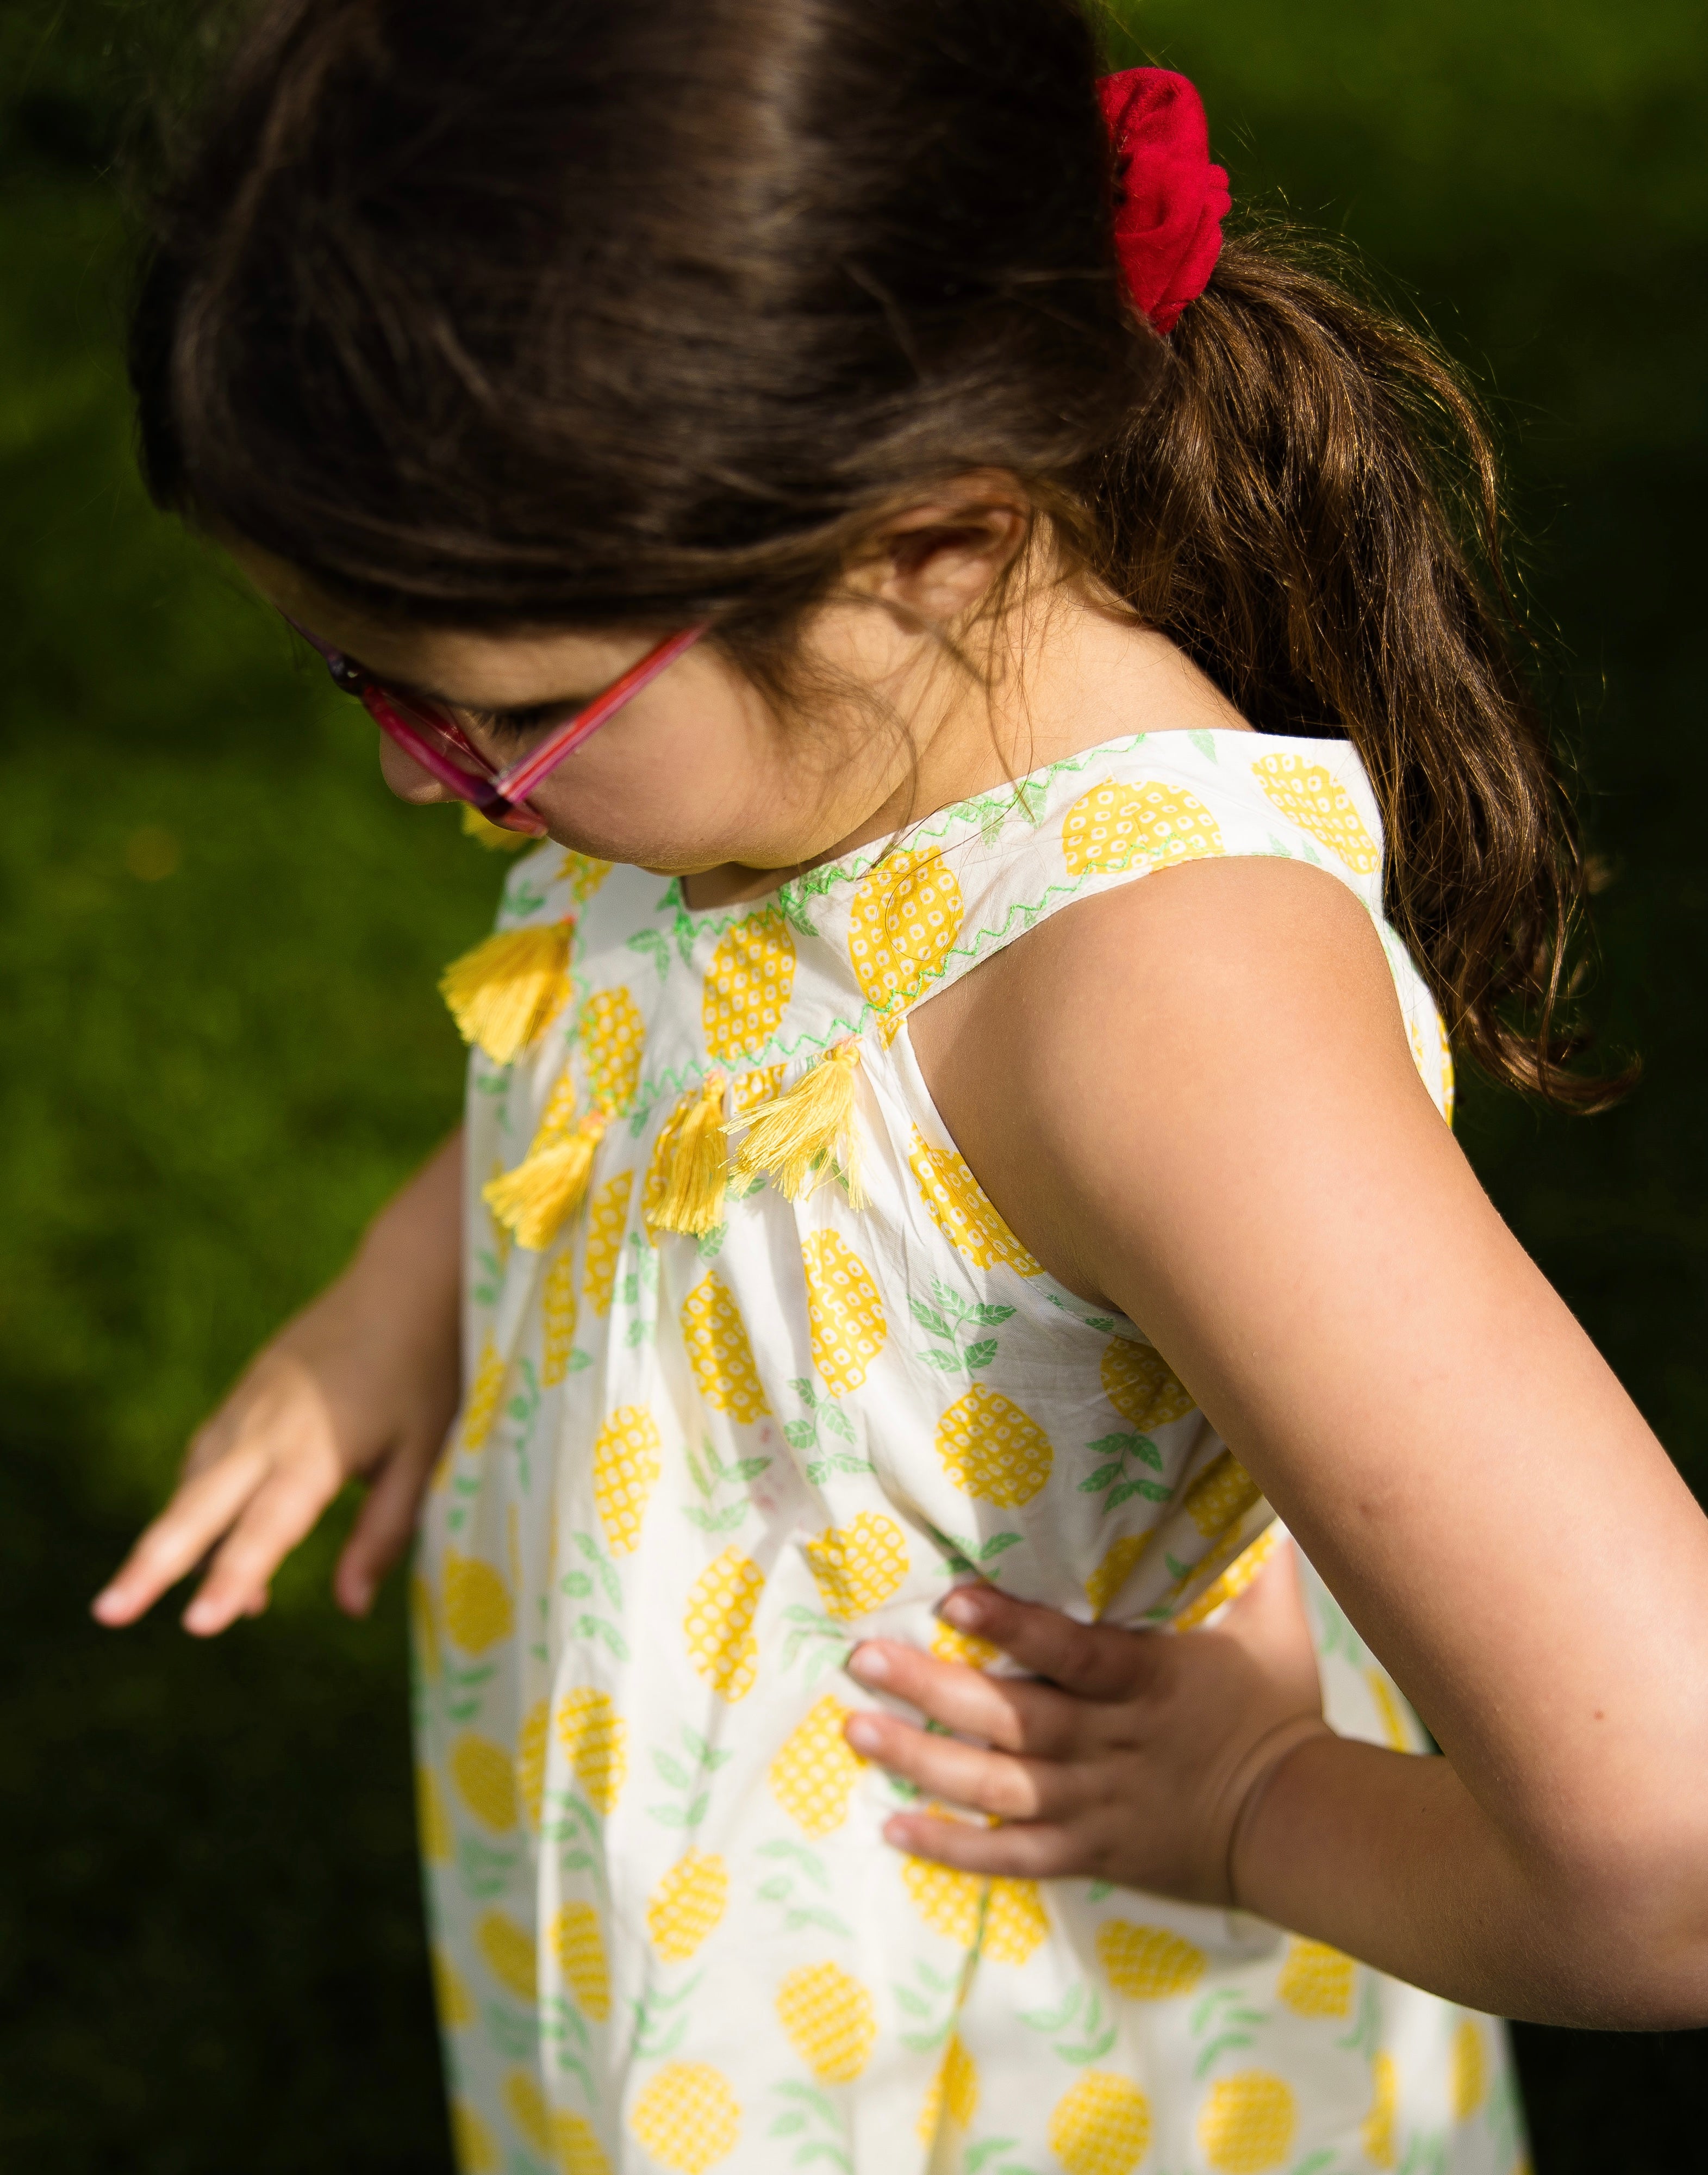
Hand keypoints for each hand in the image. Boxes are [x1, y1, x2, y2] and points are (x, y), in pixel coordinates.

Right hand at [92, 1135, 462, 1635]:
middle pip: (199, 1506)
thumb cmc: (425, 1372)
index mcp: (316, 1450)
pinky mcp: (245, 1391)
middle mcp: (267, 1430)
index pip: (267, 1528)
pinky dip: (193, 1497)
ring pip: (194, 1481)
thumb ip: (384, 1530)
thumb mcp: (423, 1454)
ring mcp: (248, 1406)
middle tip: (108, 1613)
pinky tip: (205, 1528)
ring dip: (172, 1535)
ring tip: (153, 1589)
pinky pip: (205, 1454)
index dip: (232, 1577)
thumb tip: (353, 1607)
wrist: (403, 1281)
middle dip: (151, 1564)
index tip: (200, 1624)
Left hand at [843, 1541, 1327, 1907]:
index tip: (952, 1598)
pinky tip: (895, 1828)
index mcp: (1150, 1682)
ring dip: (924, 1760)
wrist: (1303, 1827)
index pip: (1072, 1654)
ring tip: (857, 1731)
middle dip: (934, 1689)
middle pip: (1014, 1719)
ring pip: (999, 1787)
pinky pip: (1014, 1856)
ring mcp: (1097, 1806)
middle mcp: (1113, 1745)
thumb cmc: (1280, 1706)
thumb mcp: (1274, 1623)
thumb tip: (1259, 1462)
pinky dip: (955, 1848)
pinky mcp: (1092, 1852)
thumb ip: (1251, 1553)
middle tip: (863, 1658)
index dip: (1013, 1628)